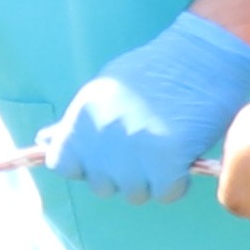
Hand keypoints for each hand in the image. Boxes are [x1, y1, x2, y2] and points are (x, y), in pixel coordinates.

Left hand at [45, 7, 249, 201]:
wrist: (204, 55)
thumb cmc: (156, 70)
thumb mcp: (106, 90)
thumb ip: (79, 123)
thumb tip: (45, 142)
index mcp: (83, 117)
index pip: (63, 165)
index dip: (86, 165)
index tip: (106, 155)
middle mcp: (102, 137)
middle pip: (102, 185)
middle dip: (122, 174)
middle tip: (144, 148)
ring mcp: (134, 151)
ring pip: (134, 193)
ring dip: (151, 180)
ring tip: (165, 149)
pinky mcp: (167, 161)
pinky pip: (166, 193)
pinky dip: (176, 183)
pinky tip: (182, 157)